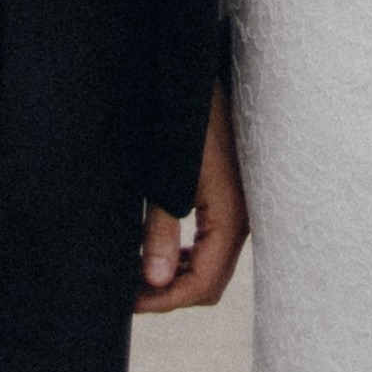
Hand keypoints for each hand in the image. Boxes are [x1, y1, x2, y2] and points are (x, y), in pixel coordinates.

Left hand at [136, 87, 247, 312]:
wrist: (200, 69)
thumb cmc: (185, 116)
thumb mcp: (166, 173)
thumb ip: (161, 229)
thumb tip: (154, 283)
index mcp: (231, 216)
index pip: (203, 285)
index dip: (164, 301)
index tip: (127, 302)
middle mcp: (244, 218)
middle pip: (210, 282)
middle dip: (169, 293)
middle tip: (127, 291)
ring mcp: (240, 207)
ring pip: (212, 264)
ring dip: (176, 274)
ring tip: (135, 272)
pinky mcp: (232, 195)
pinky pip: (212, 242)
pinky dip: (185, 255)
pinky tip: (155, 245)